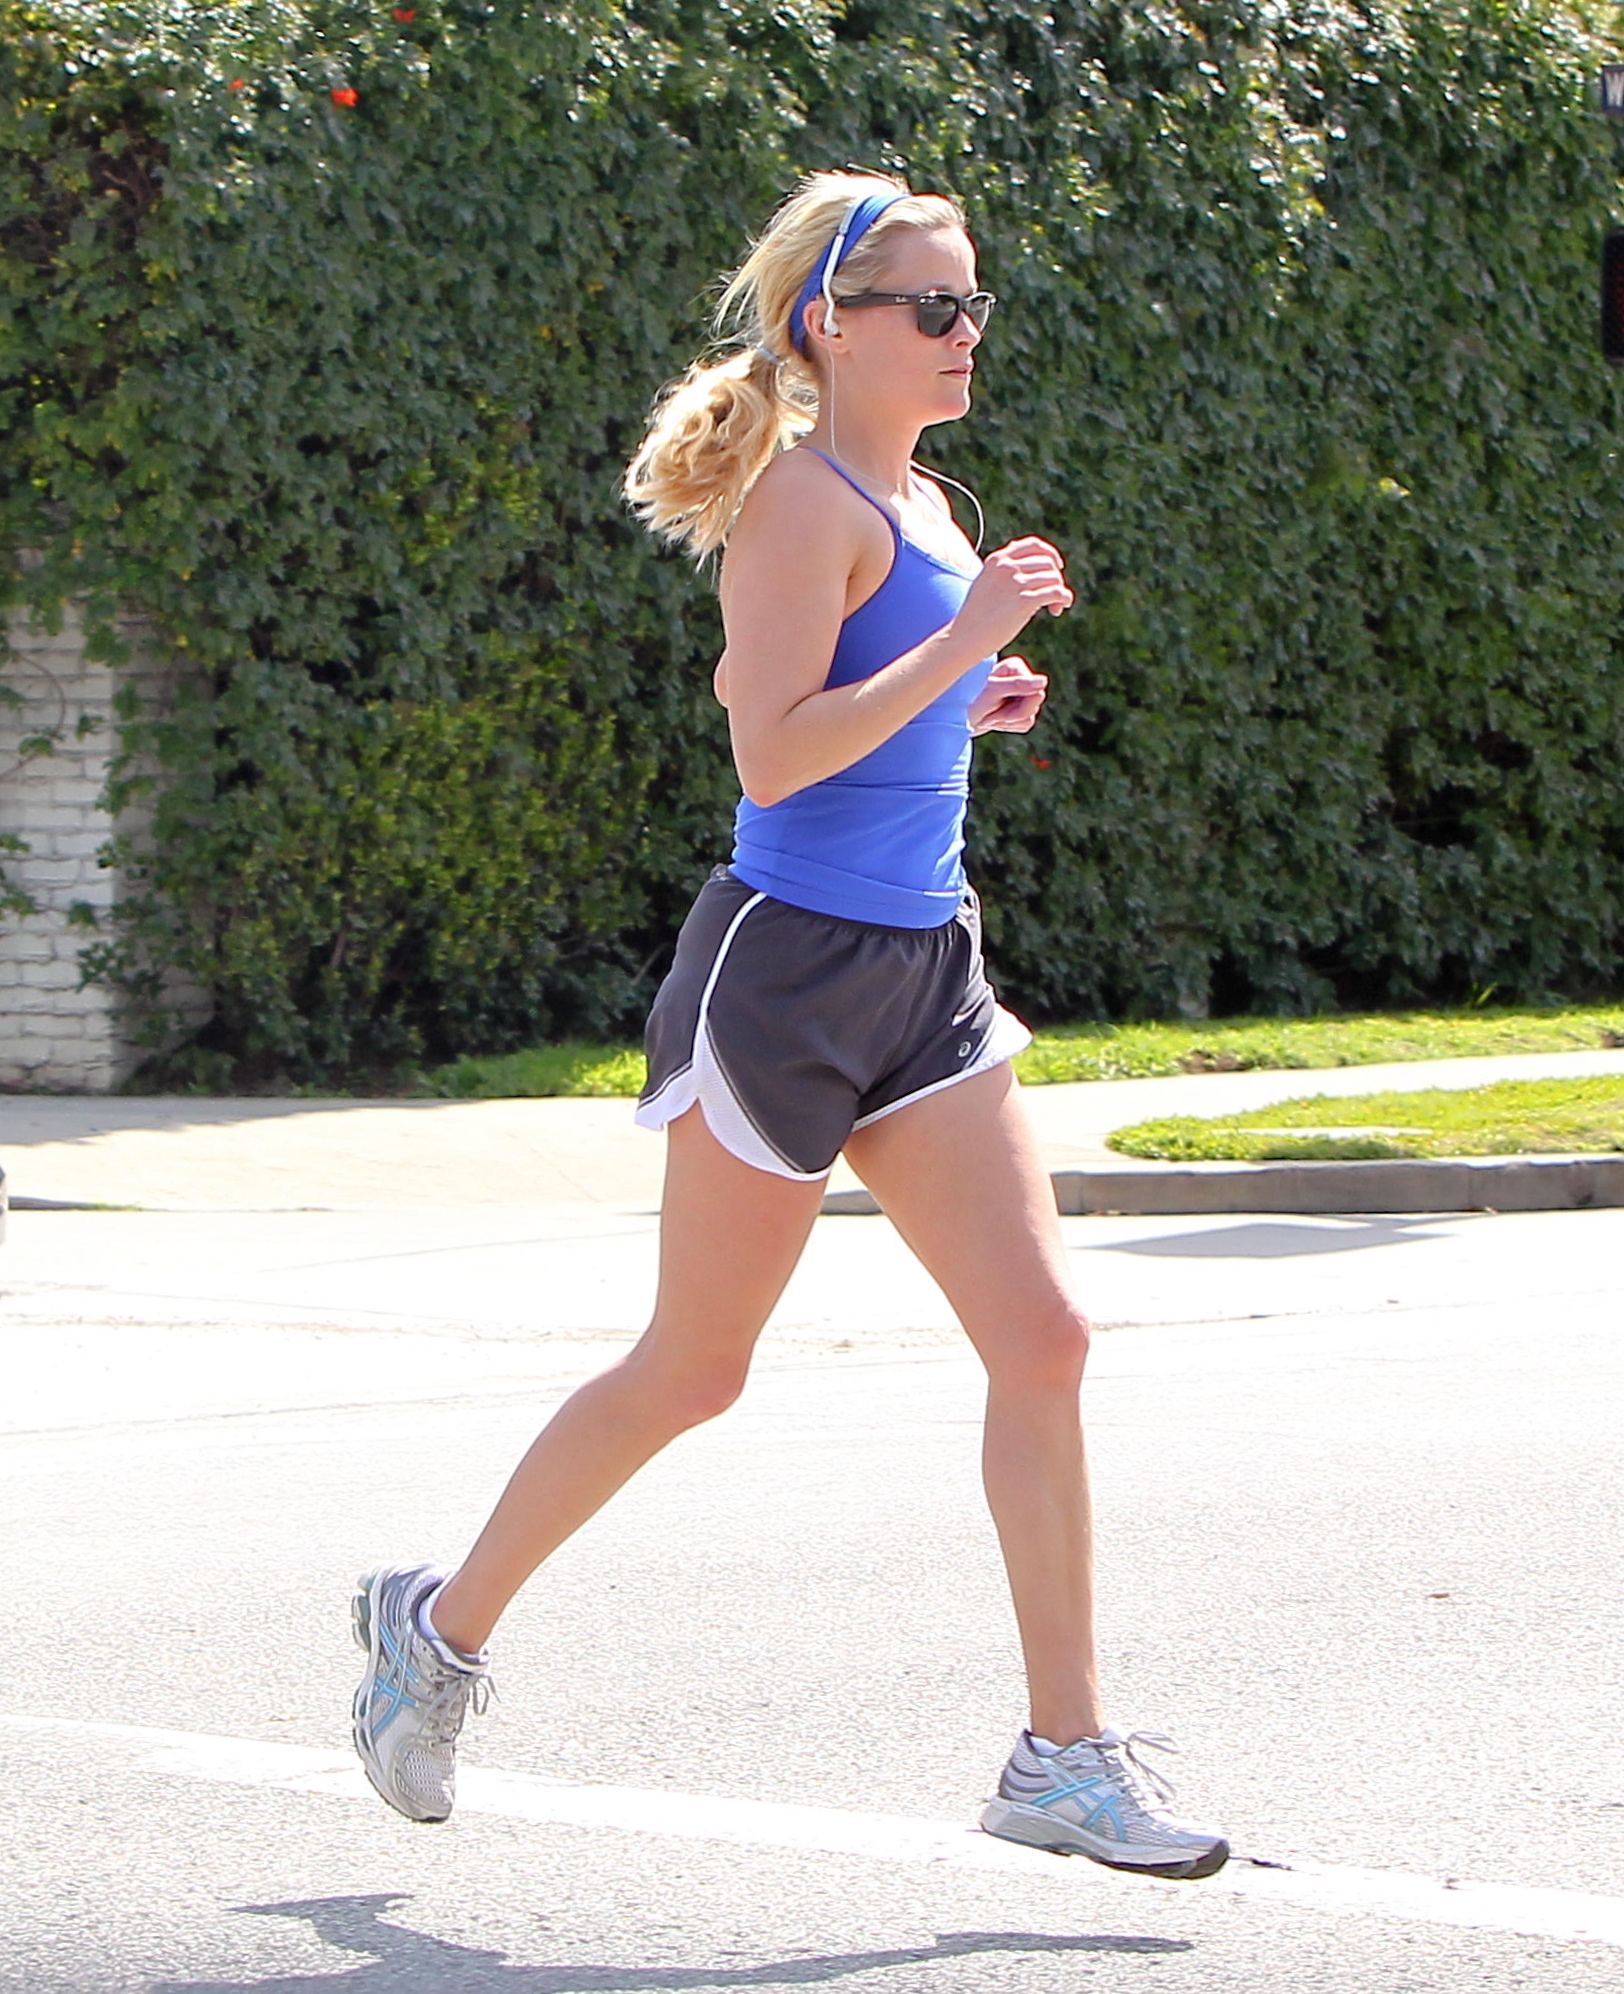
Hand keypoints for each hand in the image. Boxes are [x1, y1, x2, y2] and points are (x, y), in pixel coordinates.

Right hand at [953, 536, 1072, 654]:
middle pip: (1047, 563)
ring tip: (1056, 607)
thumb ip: (1005, 572)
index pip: (1033, 545)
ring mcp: (1015, 583)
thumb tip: (1033, 571)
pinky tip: (1060, 607)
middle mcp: (1007, 567)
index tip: (1058, 568)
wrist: (965, 637)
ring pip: (1054, 578)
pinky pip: (1056, 592)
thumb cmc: (976, 616)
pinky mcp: (1024, 601)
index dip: (1050, 554)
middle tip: (1055, 597)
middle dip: (1056, 579)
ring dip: (1060, 591)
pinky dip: (1064, 598)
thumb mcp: (986, 584)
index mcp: (998, 559)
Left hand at [969, 656, 1048, 734]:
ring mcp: (1018, 694)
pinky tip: (993, 721)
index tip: (994, 704)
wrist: (951, 721)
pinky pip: (1026, 724)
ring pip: (1031, 715)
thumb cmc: (965, 701)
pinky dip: (1008, 727)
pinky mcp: (1015, 709)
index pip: (1036, 690)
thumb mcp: (992, 693)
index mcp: (1015, 667)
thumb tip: (1044, 682)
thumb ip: (1019, 686)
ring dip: (1008, 722)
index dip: (1018, 706)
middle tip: (990, 714)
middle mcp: (1019, 678)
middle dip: (1014, 714)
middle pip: (1037, 702)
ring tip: (988, 717)